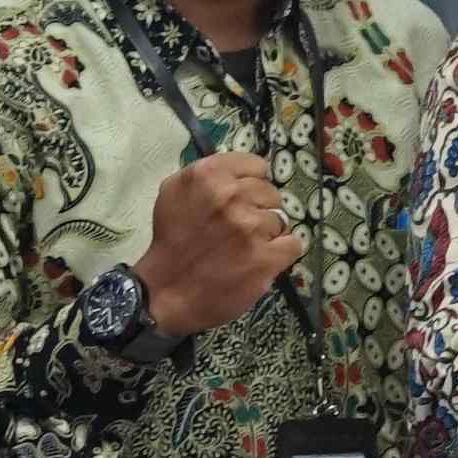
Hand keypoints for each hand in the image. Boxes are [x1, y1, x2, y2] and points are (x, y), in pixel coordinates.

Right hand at [134, 151, 300, 338]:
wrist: (165, 291)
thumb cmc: (173, 242)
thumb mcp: (176, 193)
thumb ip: (210, 176)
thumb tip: (245, 172)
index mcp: (207, 175)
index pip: (257, 166)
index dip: (252, 184)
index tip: (240, 200)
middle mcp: (230, 196)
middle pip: (271, 193)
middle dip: (259, 210)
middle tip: (237, 229)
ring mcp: (250, 226)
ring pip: (282, 219)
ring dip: (268, 234)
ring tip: (243, 248)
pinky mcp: (266, 256)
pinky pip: (293, 244)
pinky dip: (281, 253)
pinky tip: (260, 260)